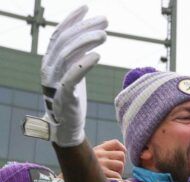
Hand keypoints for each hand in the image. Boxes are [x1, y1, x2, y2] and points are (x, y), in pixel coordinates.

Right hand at [41, 6, 106, 146]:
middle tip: (104, 21)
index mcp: (50, 61)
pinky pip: (72, 77)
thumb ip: (79, 53)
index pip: (59, 34)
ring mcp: (55, 82)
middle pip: (65, 41)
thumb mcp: (75, 71)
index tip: (87, 7)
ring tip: (104, 35)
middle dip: (84, 28)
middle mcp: (49, 68)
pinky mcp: (64, 96)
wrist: (65, 126)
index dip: (72, 19)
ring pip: (67, 55)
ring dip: (85, 42)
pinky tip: (97, 55)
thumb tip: (92, 33)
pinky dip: (83, 65)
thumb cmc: (71, 97)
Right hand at [94, 139, 125, 178]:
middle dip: (121, 164)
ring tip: (110, 177)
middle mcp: (99, 155)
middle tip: (113, 171)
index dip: (122, 148)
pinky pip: (117, 176)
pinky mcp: (102, 175)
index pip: (115, 143)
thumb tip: (123, 150)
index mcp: (97, 150)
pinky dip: (116, 181)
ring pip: (121, 165)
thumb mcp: (92, 159)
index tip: (121, 155)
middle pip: (121, 155)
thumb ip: (105, 153)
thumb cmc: (85, 172)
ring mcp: (101, 164)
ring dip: (118, 173)